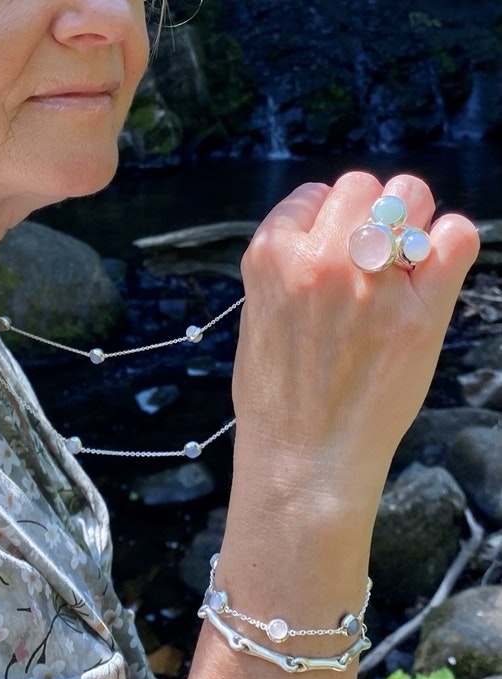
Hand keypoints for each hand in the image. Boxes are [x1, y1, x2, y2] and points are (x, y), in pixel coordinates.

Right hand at [230, 172, 478, 512]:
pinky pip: (454, 238)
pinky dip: (450, 245)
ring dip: (410, 220)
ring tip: (403, 260)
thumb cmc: (275, 398)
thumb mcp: (257, 319)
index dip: (324, 220)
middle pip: (360, 188)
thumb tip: (323, 239)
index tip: (332, 247)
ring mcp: (370, 285)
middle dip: (368, 214)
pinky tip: (434, 271)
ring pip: (408, 197)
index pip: (311, 196)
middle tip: (372, 255)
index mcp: (270, 258)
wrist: (303, 458)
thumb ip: (285, 272)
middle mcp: (319, 260)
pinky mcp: (418, 314)